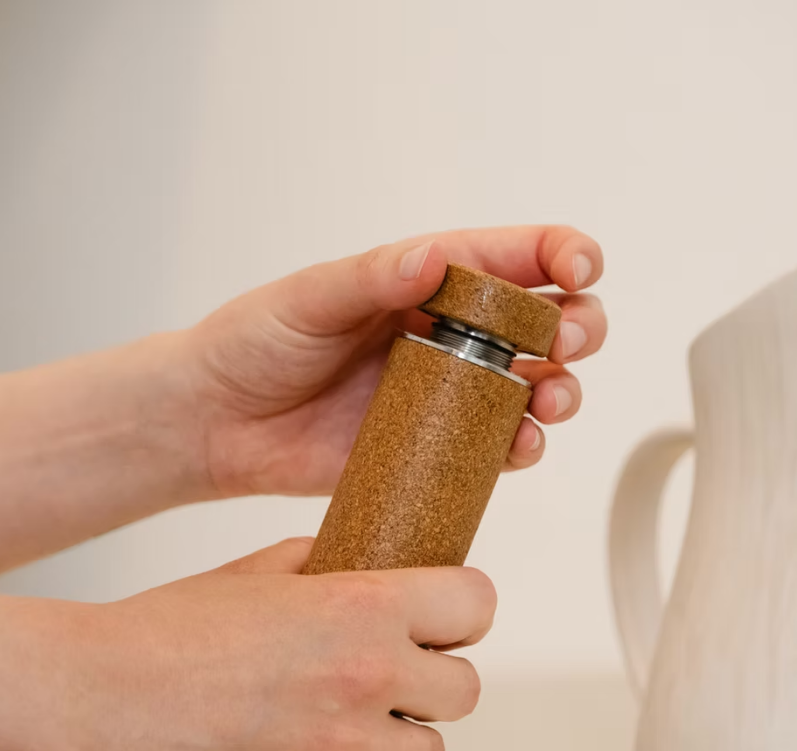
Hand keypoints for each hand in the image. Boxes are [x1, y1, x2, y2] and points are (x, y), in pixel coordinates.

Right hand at [52, 538, 495, 750]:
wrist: (96, 693)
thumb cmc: (169, 626)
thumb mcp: (261, 569)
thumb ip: (331, 568)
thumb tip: (373, 573)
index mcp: (361, 603)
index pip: (475, 604)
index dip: (460, 614)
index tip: (441, 625)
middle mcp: (366, 673)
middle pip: (464, 690)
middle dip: (431, 685)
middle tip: (388, 684)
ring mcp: (340, 745)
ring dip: (399, 748)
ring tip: (355, 737)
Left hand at [187, 225, 605, 497]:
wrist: (218, 424)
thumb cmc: (253, 344)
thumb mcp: (309, 299)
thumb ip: (372, 279)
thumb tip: (433, 259)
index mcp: (426, 281)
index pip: (516, 257)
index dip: (564, 255)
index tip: (578, 271)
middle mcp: (449, 335)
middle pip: (547, 323)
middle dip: (577, 328)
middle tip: (562, 345)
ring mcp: (447, 395)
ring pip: (536, 388)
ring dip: (561, 392)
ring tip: (549, 401)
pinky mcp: (435, 449)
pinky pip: (496, 449)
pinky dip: (522, 448)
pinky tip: (520, 446)